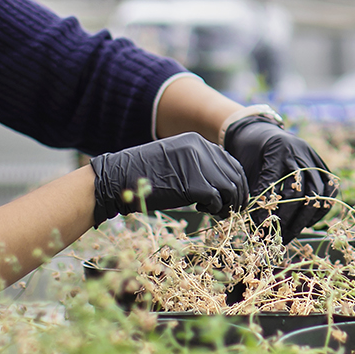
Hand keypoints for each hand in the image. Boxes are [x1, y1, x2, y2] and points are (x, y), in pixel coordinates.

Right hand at [90, 133, 248, 226]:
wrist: (119, 178)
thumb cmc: (143, 173)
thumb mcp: (175, 160)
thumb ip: (197, 164)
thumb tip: (221, 183)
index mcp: (197, 141)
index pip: (230, 162)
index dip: (235, 182)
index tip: (231, 197)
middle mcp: (201, 149)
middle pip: (234, 175)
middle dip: (235, 196)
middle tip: (228, 209)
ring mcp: (198, 166)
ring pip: (230, 188)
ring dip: (227, 204)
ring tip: (216, 212)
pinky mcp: (193, 184)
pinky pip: (217, 200)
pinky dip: (214, 209)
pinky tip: (200, 209)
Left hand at [224, 118, 338, 241]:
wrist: (260, 131)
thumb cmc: (249, 153)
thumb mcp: (246, 168)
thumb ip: (253, 192)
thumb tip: (257, 224)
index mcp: (276, 150)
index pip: (275, 186)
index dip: (268, 210)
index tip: (260, 228)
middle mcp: (299, 153)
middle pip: (299, 192)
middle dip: (288, 220)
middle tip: (278, 238)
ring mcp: (313, 158)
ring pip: (317, 193)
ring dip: (305, 218)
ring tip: (291, 234)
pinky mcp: (322, 164)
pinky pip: (329, 189)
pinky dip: (320, 208)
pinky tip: (307, 221)